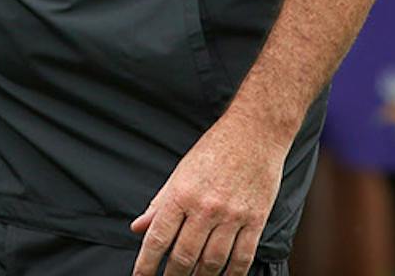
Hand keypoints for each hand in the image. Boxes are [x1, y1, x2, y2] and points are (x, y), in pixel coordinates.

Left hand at [131, 109, 286, 275]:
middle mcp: (205, 207)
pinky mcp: (255, 220)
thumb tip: (138, 227)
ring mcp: (232, 216)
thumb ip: (160, 203)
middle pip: (184, 257)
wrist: (255, 132)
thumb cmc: (216, 149)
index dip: (146, 264)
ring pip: (211, 262)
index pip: (158, 238)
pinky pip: (242, 258)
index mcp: (182, 194)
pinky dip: (231, 275)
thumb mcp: (180, 172)